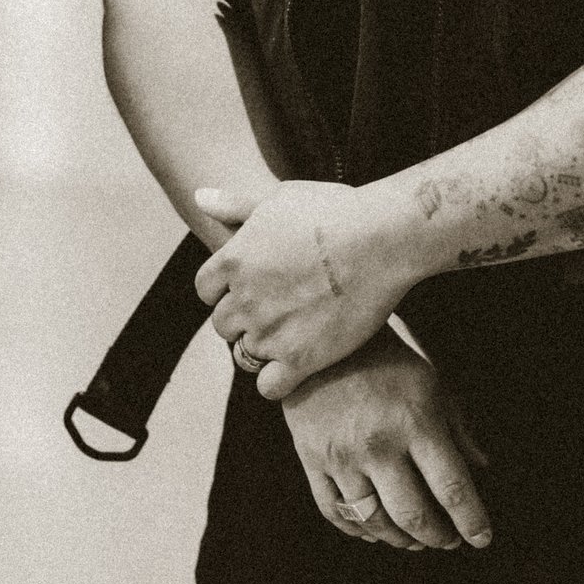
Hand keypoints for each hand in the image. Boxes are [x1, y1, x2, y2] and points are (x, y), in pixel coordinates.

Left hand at [196, 178, 415, 398]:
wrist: (382, 238)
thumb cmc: (335, 212)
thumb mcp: (279, 198)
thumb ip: (235, 205)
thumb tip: (200, 197)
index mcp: (234, 260)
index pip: (206, 289)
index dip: (226, 291)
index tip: (250, 288)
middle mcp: (245, 299)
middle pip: (223, 324)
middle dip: (243, 320)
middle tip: (276, 311)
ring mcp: (270, 332)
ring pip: (244, 355)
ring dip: (262, 349)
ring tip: (291, 336)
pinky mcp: (300, 359)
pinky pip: (269, 387)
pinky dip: (278, 382)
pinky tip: (297, 367)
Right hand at [281, 329, 492, 552]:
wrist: (320, 336)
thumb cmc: (385, 359)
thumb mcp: (430, 383)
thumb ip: (456, 428)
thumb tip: (481, 468)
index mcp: (415, 422)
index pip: (452, 489)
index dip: (471, 521)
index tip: (481, 538)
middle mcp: (378, 443)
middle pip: (414, 515)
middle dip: (437, 537)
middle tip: (448, 540)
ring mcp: (341, 454)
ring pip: (374, 521)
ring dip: (399, 539)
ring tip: (413, 540)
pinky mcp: (311, 457)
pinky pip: (334, 511)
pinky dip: (357, 530)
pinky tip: (373, 530)